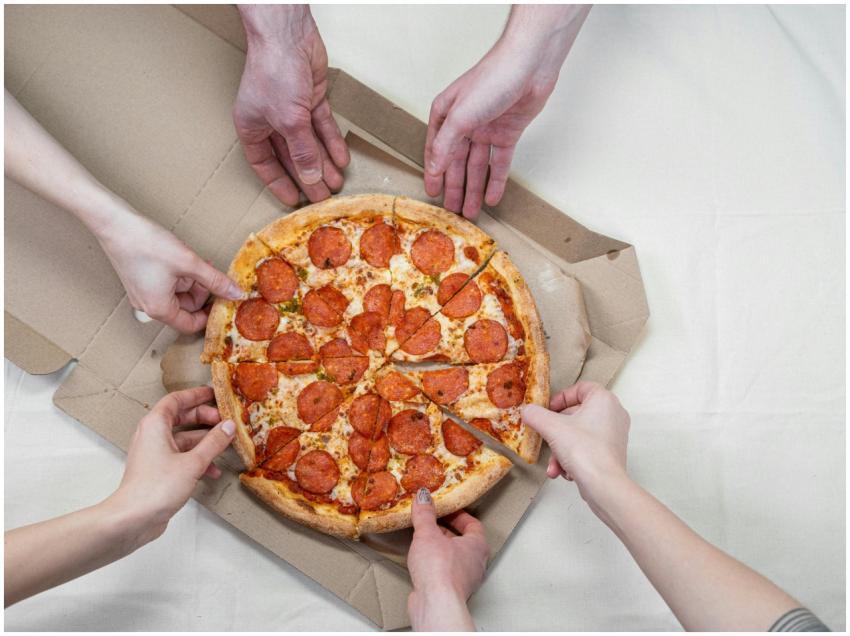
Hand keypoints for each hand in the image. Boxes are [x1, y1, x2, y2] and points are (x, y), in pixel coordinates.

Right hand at [96, 209, 242, 333]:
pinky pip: (166, 284)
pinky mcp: (139, 280)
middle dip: (201, 290)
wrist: (115, 224)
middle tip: (209, 272)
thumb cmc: (147, 244)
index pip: (191, 325)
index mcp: (159, 309)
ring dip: (190, 279)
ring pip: (177, 293)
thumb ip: (215, 281)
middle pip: (185, 308)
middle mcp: (148, 305)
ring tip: (194, 260)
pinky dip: (178, 274)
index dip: (210, 314)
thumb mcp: (189, 263)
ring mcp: (142, 293)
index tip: (222, 300)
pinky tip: (182, 258)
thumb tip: (236, 293)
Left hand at [107, 387, 234, 546]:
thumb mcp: (193, 462)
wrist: (133, 518)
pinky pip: (182, 457)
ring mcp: (156, 453)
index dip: (196, 395)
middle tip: (226, 421)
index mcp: (156, 424)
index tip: (216, 394)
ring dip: (205, 442)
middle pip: (182, 418)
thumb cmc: (157, 486)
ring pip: (184, 439)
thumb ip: (214, 442)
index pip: (177, 399)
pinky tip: (213, 471)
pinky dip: (198, 460)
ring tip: (226, 445)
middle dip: (205, 419)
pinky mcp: (159, 470)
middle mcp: (153, 435)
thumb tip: (229, 426)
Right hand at [234, 5, 348, 205]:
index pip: (264, 163)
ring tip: (337, 183)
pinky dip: (332, 142)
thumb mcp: (288, 122)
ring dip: (323, 162)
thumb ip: (302, 153)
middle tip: (323, 197)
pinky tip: (342, 159)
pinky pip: (322, 127)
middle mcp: (270, 120)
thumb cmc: (274, 73)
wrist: (287, 36)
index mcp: (251, 127)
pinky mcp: (311, 99)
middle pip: (291, 156)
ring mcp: (292, 110)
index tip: (293, 200)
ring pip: (309, 143)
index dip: (279, 183)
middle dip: (308, 176)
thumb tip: (310, 180)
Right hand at [407, 489, 487, 630]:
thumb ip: (425, 514)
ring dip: (440, 548)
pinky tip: (421, 562)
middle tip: (432, 522)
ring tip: (424, 541)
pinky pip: (446, 572)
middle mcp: (476, 563)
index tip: (445, 509)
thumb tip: (423, 497)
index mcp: (478, 546)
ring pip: (454, 558)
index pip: (474, 524)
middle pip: (464, 541)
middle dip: (447, 530)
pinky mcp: (451, 592)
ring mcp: (465, 580)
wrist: (435, 603)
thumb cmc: (439, 569)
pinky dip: (435, 564)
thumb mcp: (428, 533)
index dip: (459, 515)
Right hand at [424, 5, 589, 218]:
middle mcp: (464, 123)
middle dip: (455, 187)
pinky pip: (499, 163)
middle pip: (457, 162)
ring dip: (474, 188)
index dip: (434, 173)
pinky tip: (492, 197)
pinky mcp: (507, 133)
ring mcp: (486, 129)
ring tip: (470, 211)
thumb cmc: (492, 79)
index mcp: (446, 114)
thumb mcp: (461, 115)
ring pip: (477, 166)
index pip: (436, 150)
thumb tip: (434, 168)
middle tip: (452, 211)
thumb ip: (446, 144)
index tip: (432, 194)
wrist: (530, 65)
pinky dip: (496, 180)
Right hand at [522, 382, 629, 504]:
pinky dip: (572, 458)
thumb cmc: (583, 450)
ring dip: (561, 449)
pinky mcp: (611, 453)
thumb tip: (527, 411)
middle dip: (556, 431)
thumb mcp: (552, 428)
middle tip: (545, 437)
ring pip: (579, 435)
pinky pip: (586, 448)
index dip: (561, 397)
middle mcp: (613, 414)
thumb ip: (536, 415)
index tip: (548, 410)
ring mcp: (614, 434)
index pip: (581, 388)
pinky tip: (564, 471)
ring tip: (553, 465)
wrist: (604, 485)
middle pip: (576, 414)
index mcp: (604, 400)